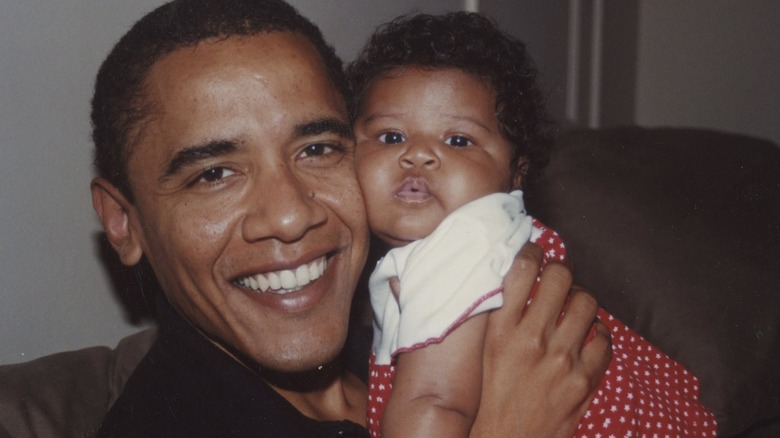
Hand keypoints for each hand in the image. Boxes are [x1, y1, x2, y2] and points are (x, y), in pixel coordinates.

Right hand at [471, 243, 610, 437]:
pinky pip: (605, 340)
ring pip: (587, 303)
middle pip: (560, 277)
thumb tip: (516, 279)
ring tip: (574, 306)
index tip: (535, 253)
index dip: (532, 252)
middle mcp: (532, 340)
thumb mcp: (487, 352)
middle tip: (558, 276)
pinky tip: (589, 336)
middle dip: (561, 270)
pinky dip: (599, 333)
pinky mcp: (584, 381)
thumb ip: (501, 316)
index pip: (522, 270)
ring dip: (581, 299)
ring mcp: (562, 360)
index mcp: (501, 331)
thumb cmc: (492, 397)